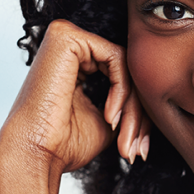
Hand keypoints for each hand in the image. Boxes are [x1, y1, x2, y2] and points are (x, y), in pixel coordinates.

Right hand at [0, 19, 150, 193]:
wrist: (34, 157)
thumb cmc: (64, 145)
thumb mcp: (109, 120)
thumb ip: (130, 102)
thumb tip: (159, 101)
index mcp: (75, 61)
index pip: (124, 75)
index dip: (138, 112)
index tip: (138, 148)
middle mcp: (69, 44)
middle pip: (127, 69)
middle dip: (138, 113)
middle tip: (136, 148)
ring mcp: (66, 36)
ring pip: (126, 65)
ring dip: (133, 107)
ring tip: (124, 139)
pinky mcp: (66, 37)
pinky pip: (117, 57)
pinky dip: (121, 90)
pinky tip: (110, 117)